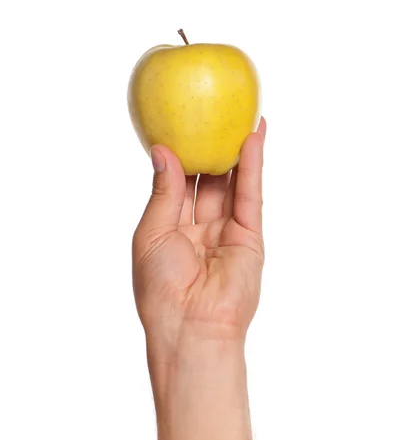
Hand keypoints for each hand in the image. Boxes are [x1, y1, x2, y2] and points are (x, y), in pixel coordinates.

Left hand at [133, 118, 265, 354]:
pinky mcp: (250, 238)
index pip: (177, 186)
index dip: (180, 157)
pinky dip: (252, 167)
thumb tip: (165, 151)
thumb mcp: (151, 233)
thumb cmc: (161, 288)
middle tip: (214, 115)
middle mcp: (199, 230)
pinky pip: (250, 195)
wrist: (190, 325)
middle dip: (210, 150)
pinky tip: (252, 138)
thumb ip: (163, 192)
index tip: (180, 126)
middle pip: (207, 182)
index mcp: (170, 231)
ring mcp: (227, 233)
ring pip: (232, 184)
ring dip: (236, 151)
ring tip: (240, 114)